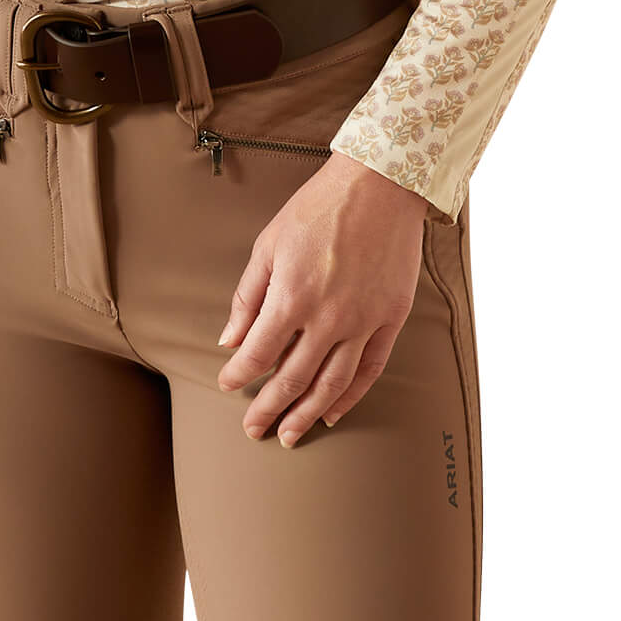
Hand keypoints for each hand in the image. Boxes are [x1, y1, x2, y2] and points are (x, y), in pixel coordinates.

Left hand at [215, 151, 429, 445]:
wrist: (378, 186)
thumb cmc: (318, 208)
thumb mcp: (269, 244)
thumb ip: (248, 296)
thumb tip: (230, 339)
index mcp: (291, 297)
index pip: (257, 354)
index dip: (240, 375)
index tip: (229, 385)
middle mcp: (327, 318)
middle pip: (292, 380)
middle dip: (268, 408)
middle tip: (254, 428)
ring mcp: (363, 322)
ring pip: (331, 385)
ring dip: (307, 415)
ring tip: (290, 434)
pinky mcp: (391, 319)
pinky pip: (370, 370)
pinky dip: (351, 396)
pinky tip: (334, 411)